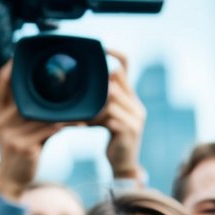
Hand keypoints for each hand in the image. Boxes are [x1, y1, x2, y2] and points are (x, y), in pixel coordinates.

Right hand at [0, 60, 76, 201]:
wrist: (12, 180)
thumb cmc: (22, 151)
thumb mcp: (20, 128)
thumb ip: (29, 112)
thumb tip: (51, 96)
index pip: (0, 83)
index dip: (11, 67)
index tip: (24, 55)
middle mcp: (0, 120)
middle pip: (21, 93)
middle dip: (43, 83)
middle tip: (65, 74)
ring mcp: (10, 133)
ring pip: (40, 113)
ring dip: (63, 108)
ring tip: (81, 104)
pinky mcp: (23, 146)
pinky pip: (49, 130)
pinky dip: (66, 125)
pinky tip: (80, 123)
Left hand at [91, 49, 146, 181]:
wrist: (124, 166)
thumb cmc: (113, 141)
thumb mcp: (106, 117)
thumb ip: (99, 102)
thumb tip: (81, 91)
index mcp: (131, 98)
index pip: (126, 66)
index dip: (114, 54)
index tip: (100, 48)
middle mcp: (136, 104)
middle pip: (115, 79)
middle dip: (96, 83)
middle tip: (78, 90)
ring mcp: (135, 117)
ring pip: (109, 97)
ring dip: (91, 104)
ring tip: (78, 113)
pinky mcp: (130, 129)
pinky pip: (108, 116)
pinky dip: (93, 119)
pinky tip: (83, 124)